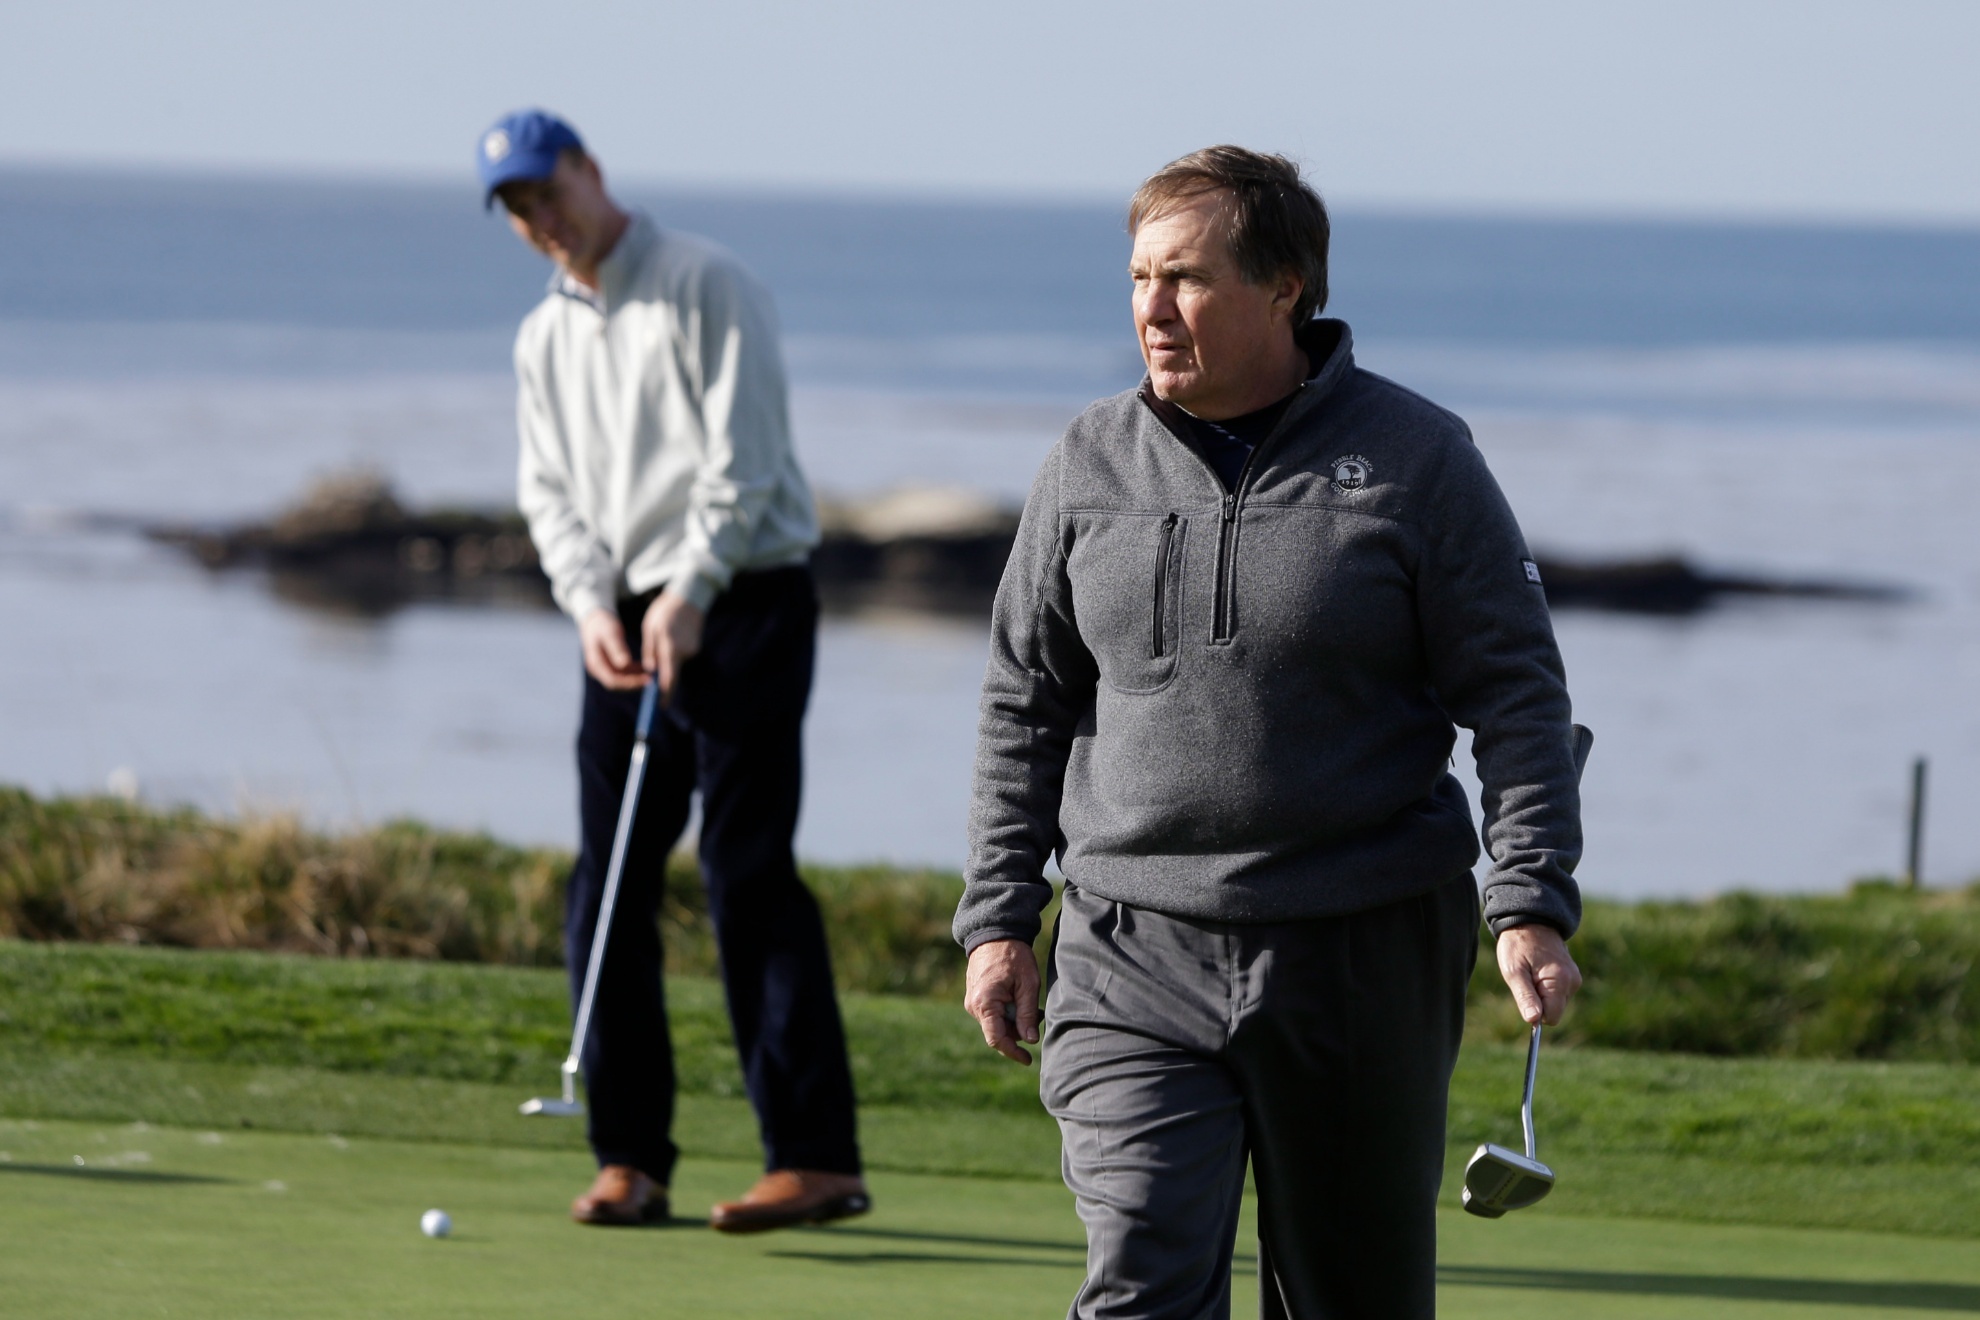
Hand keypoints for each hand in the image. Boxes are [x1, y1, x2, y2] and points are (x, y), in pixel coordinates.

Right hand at [579, 609, 645, 690]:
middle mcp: (597, 669)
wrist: (594, 619)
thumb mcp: (610, 634)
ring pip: (620, 679)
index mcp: (595, 663)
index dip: (629, 682)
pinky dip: (632, 672)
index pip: (612, 680)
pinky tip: (643, 668)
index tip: (644, 679)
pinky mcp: (609, 664)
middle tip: (650, 679)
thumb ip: (616, 648)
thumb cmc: (602, 624)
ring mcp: (602, 667)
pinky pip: (621, 672)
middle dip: (633, 682)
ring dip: (634, 678)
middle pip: (616, 683)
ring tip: (650, 674)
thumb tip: (624, 664)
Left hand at [641, 590, 704, 700]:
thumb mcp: (650, 629)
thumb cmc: (664, 611)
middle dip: (662, 676)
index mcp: (670, 646)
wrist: (688, 596)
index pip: (669, 677)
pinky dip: (673, 654)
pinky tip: (671, 639)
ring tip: (661, 641)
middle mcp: (685, 651)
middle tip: (651, 673)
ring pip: (675, 664)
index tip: (660, 706)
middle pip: (672, 672)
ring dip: (667, 661)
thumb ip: (651, 651)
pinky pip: (681, 656)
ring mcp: (692, 649)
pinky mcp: (695, 647)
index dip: (665, 693)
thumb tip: (650, 671)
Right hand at [964, 939, 1040, 1064]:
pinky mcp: (975, 998)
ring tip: (1033, 1006)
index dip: (1013, 1052)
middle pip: (998, 1032)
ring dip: (1014, 1021)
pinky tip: (1020, 1000)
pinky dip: (1007, 1013)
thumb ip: (1027, 1013)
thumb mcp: (1028, 984)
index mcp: (985, 1003)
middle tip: (1039, 1018)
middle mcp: (973, 1006)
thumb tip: (1030, 1040)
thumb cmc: (1013, 956)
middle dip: (1019, 1032)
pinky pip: (992, 1014)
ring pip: (996, 1024)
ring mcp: (972, 1002)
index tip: (1029, 1059)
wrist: (995, 934)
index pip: (997, 1039)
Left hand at [1496, 924, 1581, 1026]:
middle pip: (1554, 1010)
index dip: (1535, 1011)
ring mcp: (1574, 979)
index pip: (1552, 1017)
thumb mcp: (1514, 971)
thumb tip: (1534, 1020)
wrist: (1529, 922)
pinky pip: (1557, 993)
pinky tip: (1538, 970)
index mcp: (1560, 981)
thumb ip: (1525, 997)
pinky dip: (1545, 987)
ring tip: (1531, 972)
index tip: (1524, 993)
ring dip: (1541, 993)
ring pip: (1555, 1003)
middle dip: (1538, 1001)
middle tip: (1526, 978)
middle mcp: (1573, 982)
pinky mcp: (1572, 976)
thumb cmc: (1518, 945)